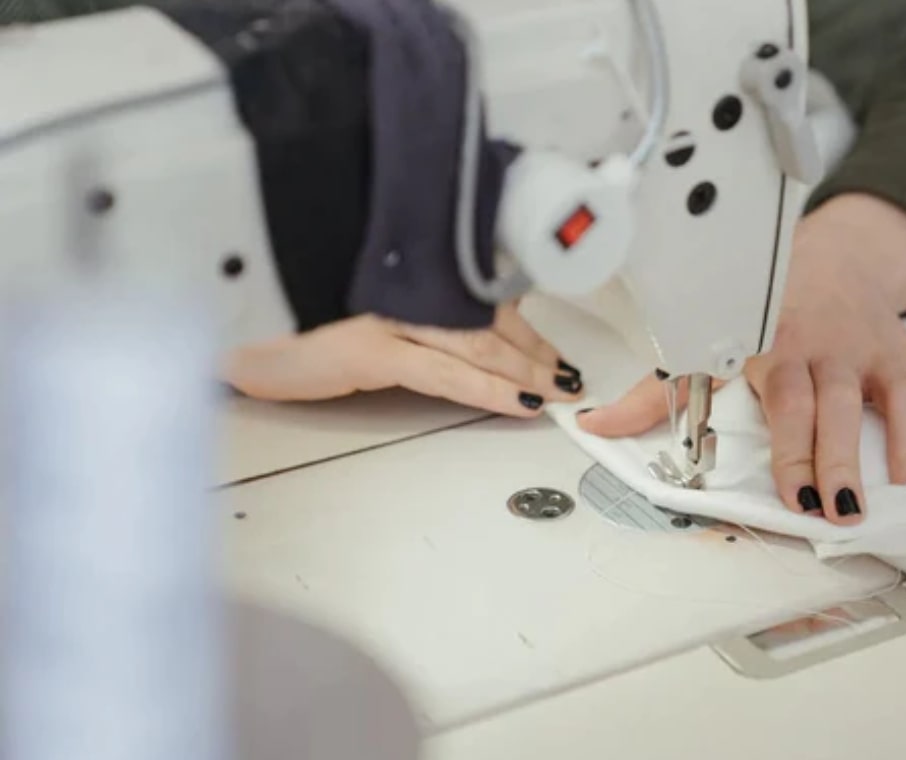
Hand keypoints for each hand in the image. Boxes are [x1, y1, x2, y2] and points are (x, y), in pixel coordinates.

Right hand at [224, 305, 582, 415]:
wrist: (220, 327)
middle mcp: (399, 286)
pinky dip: (490, 390)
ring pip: (480, 345)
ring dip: (526, 372)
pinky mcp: (368, 349)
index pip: (480, 293)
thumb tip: (450, 330)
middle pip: (490, 318)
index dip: (523, 322)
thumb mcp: (348, 308)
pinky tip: (518, 403)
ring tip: (555, 392)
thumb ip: (401, 312)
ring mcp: (385, 315)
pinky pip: (447, 372)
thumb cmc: (277, 314)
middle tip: (566, 375)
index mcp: (401, 274)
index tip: (549, 343)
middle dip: (535, 351)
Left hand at [579, 194, 905, 524]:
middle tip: (846, 504)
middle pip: (840, 408)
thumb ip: (654, 392)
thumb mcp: (705, 346)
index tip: (796, 494)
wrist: (817, 254)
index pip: (786, 403)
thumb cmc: (757, 312)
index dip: (791, 449)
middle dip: (842, 456)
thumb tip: (591, 426)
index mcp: (777, 350)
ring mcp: (880, 354)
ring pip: (903, 398)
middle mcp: (832, 351)